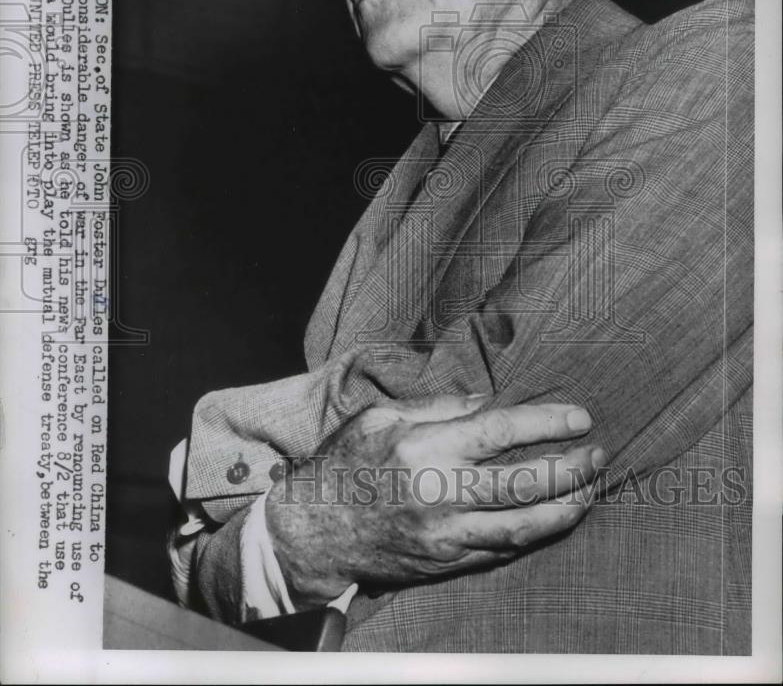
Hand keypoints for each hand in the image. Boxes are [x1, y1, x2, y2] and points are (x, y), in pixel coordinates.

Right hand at [265, 394, 605, 606]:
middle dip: (570, 469)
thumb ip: (434, 407)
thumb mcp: (378, 418)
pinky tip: (554, 521)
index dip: (547, 423)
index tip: (580, 416)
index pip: (501, 431)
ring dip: (564, 509)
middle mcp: (440, 494)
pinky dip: (533, 537)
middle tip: (597, 454)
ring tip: (590, 492)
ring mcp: (445, 535)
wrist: (312, 532)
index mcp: (424, 449)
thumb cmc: (343, 464)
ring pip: (522, 527)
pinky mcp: (444, 563)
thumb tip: (485, 402)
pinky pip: (500, 552)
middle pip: (523, 483)